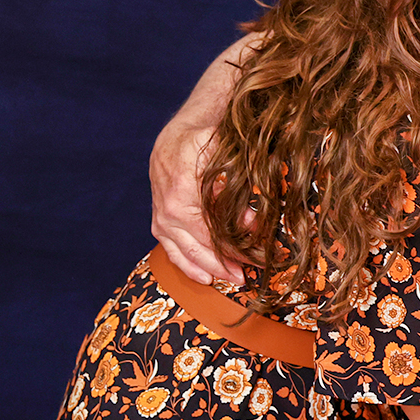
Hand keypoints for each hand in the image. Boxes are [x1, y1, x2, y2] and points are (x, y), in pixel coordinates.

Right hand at [150, 122, 242, 283]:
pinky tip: (206, 279)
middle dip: (229, 263)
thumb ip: (234, 184)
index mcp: (182, 197)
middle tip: (256, 271)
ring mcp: (162, 222)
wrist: (172, 139)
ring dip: (213, 270)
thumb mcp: (221, 152)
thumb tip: (250, 219)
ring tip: (236, 279)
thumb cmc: (199, 141)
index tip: (260, 250)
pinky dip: (189, 268)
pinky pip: (172, 253)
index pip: (213, 233)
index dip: (237, 246)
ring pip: (188, 256)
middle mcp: (168, 214)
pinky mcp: (160, 226)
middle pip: (202, 249)